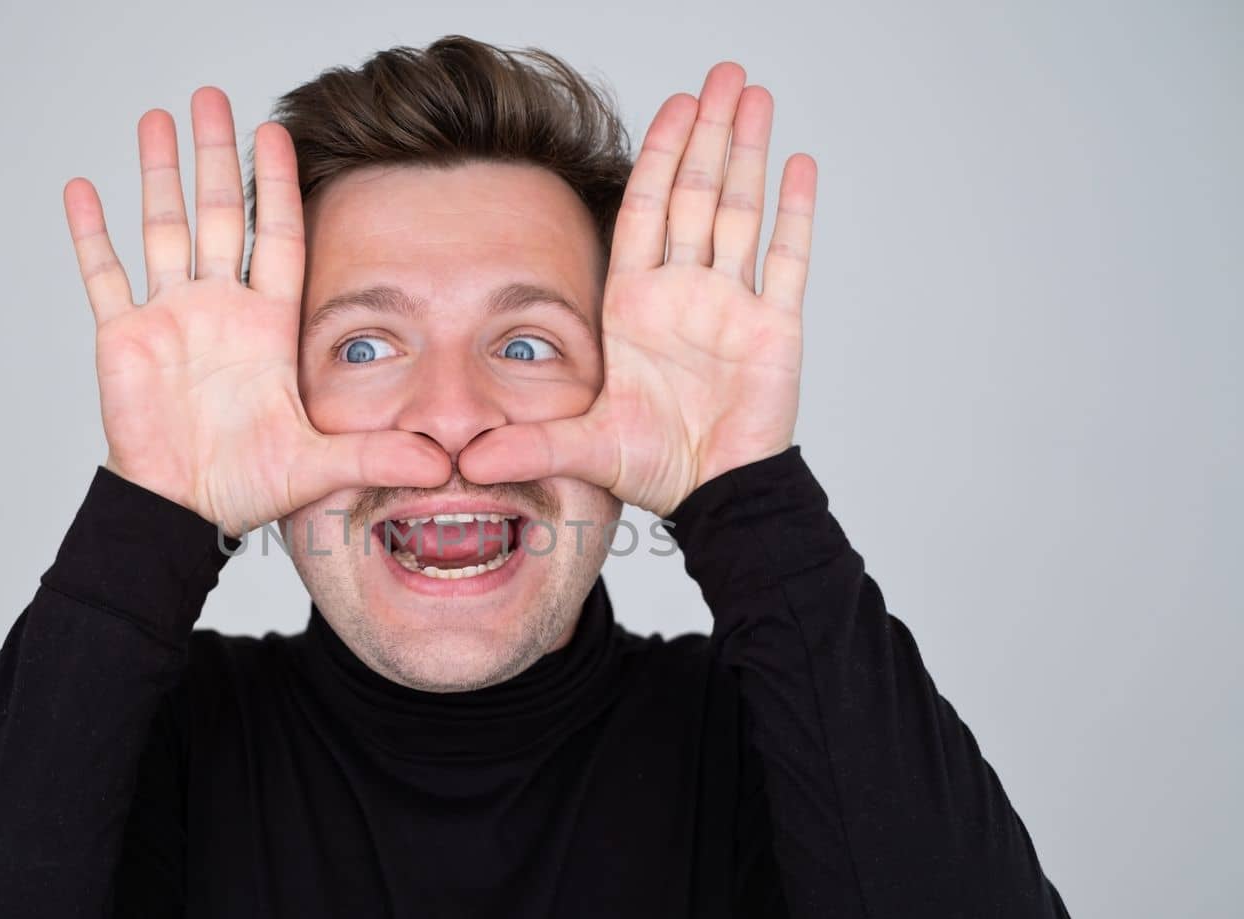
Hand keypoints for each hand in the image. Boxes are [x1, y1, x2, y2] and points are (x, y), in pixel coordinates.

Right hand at [63, 89, 451, 535]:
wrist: (183, 513)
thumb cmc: (246, 487)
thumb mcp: (320, 466)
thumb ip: (376, 458)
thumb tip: (442, 467)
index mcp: (266, 324)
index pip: (277, 236)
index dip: (278, 186)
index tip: (278, 133)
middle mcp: (219, 309)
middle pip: (217, 215)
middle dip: (215, 157)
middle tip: (214, 98)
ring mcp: (169, 318)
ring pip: (162, 228)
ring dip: (159, 174)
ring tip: (158, 118)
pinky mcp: (124, 338)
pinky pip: (104, 275)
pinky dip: (90, 234)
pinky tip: (81, 189)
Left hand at [457, 63, 815, 516]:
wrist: (711, 497)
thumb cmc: (653, 467)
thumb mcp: (583, 448)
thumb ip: (530, 446)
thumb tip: (465, 462)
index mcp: (636, 305)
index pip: (646, 212)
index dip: (657, 158)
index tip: (670, 108)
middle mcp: (684, 293)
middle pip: (697, 194)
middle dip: (707, 133)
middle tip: (722, 75)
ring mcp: (732, 305)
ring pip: (741, 211)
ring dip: (748, 153)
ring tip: (755, 96)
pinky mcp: (774, 327)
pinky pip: (785, 259)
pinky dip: (794, 212)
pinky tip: (798, 164)